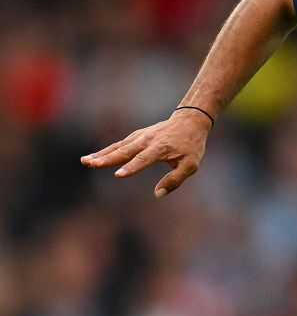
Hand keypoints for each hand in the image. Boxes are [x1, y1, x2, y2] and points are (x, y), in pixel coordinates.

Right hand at [80, 110, 212, 198]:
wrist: (189, 121)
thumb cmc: (191, 146)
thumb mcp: (191, 165)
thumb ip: (175, 180)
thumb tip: (158, 194)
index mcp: (161, 147)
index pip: (144, 159)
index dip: (131, 167)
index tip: (118, 174)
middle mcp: (147, 140)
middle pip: (125, 150)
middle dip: (108, 158)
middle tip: (92, 164)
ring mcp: (139, 137)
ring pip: (118, 147)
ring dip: (101, 154)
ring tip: (85, 161)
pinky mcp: (135, 136)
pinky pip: (118, 145)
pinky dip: (105, 151)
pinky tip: (93, 158)